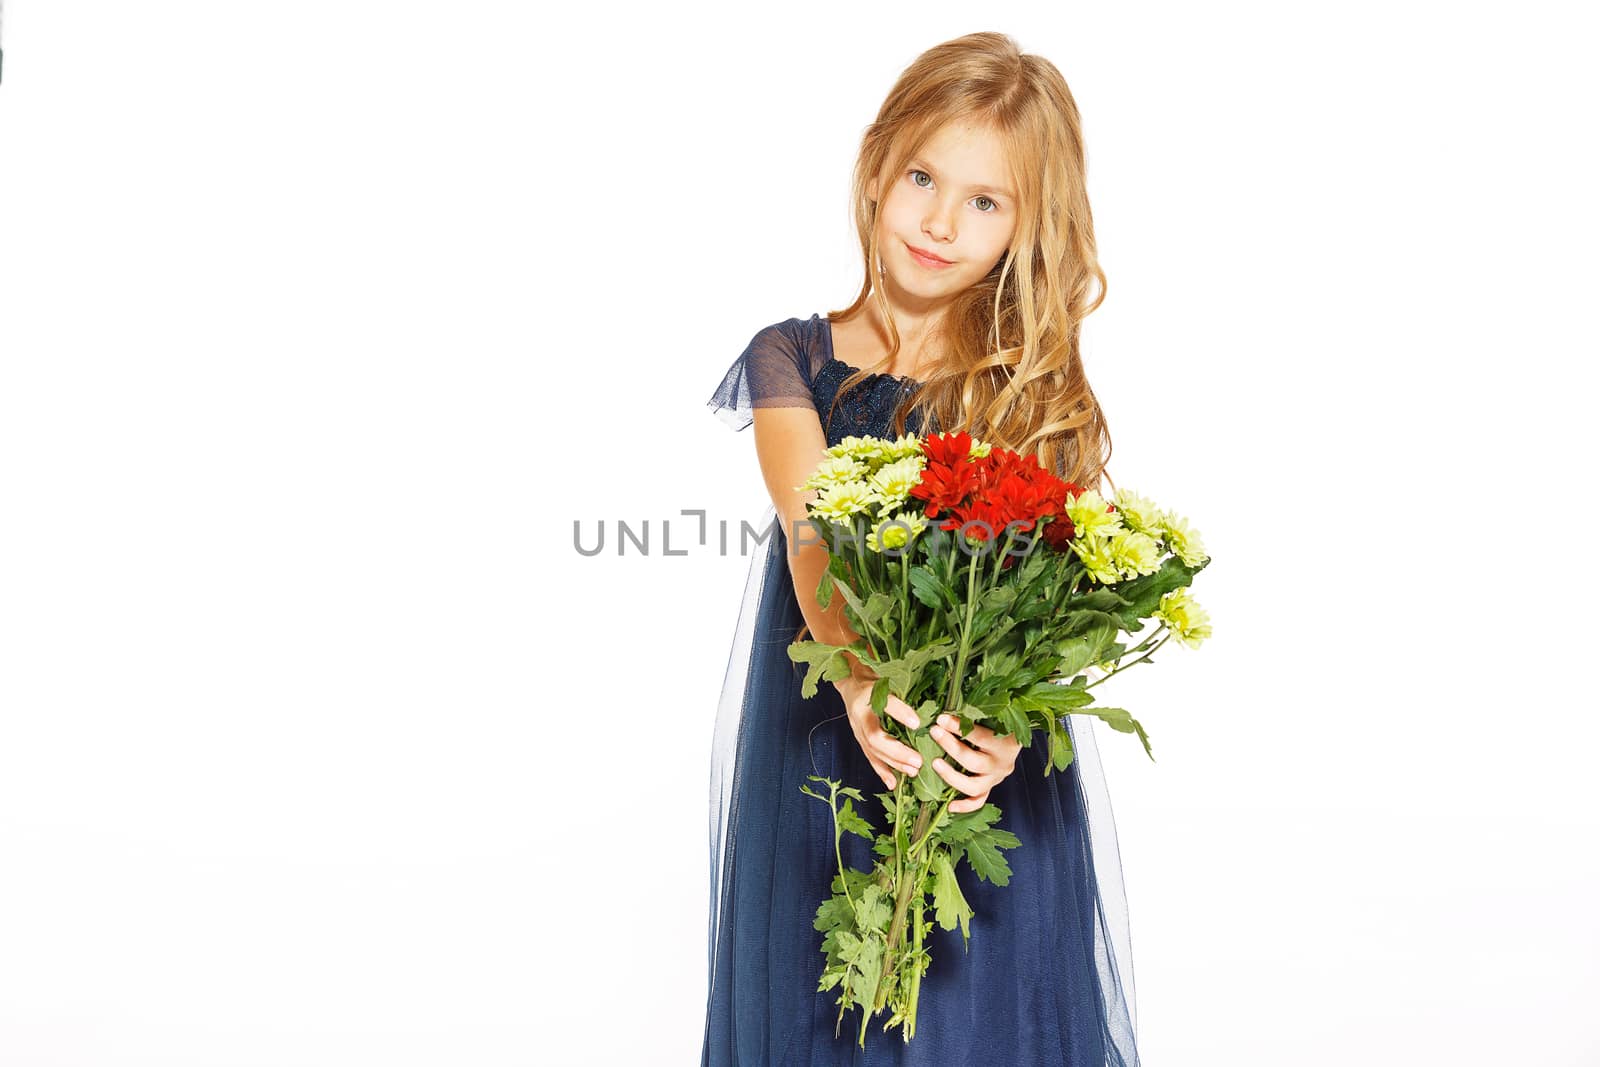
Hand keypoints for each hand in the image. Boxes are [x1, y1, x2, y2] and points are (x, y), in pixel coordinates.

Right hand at [834, 672, 923, 791]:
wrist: (850, 684)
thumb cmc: (874, 680)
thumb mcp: (888, 679)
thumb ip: (905, 689)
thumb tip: (930, 705)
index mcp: (868, 693)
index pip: (885, 703)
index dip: (900, 713)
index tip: (917, 723)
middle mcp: (860, 713)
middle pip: (875, 736)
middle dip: (896, 751)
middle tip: (917, 760)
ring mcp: (857, 729)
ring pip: (873, 750)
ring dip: (893, 763)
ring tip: (913, 771)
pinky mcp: (859, 740)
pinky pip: (870, 758)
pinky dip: (882, 772)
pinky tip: (893, 784)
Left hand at [926, 713, 1022, 813]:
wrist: (1017, 735)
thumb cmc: (1001, 722)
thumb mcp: (994, 715)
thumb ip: (975, 714)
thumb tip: (946, 711)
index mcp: (1006, 744)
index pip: (979, 736)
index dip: (958, 728)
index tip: (940, 719)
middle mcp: (1002, 764)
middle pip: (974, 762)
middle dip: (951, 747)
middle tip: (934, 733)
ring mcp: (996, 779)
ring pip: (974, 786)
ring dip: (951, 777)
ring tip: (934, 763)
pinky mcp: (990, 787)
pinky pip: (978, 801)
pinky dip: (964, 806)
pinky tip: (949, 806)